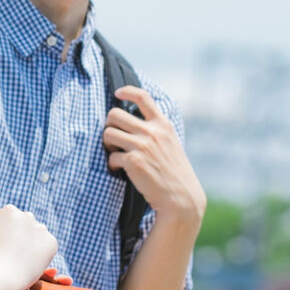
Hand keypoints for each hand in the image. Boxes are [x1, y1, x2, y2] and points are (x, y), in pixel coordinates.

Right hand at [0, 205, 57, 284]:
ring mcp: (42, 229)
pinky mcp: (52, 243)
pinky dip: (41, 253)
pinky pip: (47, 246)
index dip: (4, 232)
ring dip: (30, 243)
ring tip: (19, 258)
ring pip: (36, 235)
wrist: (0, 278)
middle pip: (24, 225)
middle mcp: (28, 216)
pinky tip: (30, 261)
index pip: (10, 218)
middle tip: (9, 253)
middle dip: (18, 236)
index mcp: (10, 210)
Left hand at [103, 86, 206, 225]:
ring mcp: (142, 145)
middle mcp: (152, 131)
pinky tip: (121, 170)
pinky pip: (111, 156)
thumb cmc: (174, 174)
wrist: (181, 198)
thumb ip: (156, 132)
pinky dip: (113, 164)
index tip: (117, 94)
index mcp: (163, 125)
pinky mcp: (133, 161)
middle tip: (114, 138)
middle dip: (109, 125)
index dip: (127, 91)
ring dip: (108, 144)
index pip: (143, 97)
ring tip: (116, 154)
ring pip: (108, 133)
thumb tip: (133, 123)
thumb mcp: (171, 145)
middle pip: (114, 114)